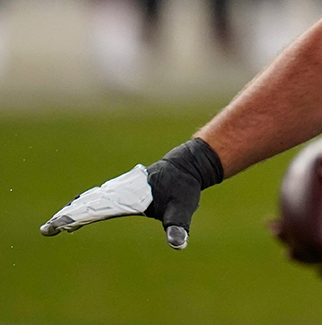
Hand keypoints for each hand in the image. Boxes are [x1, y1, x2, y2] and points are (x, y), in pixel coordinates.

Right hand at [40, 139, 222, 249]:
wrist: (186, 166)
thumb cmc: (184, 188)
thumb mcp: (183, 207)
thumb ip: (178, 226)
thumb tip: (178, 244)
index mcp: (129, 196)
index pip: (97, 209)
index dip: (78, 217)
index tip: (59, 225)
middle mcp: (120, 190)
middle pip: (88, 203)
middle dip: (67, 216)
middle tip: (47, 229)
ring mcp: (119, 188)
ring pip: (90, 199)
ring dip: (72, 210)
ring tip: (54, 224)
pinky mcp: (121, 189)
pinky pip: (96, 197)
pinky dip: (83, 204)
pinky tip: (74, 212)